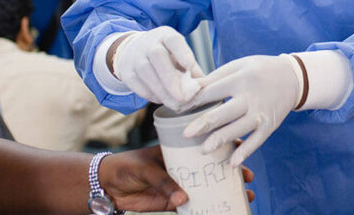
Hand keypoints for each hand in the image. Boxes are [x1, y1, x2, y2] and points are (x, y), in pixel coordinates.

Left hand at [101, 146, 256, 209]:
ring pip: (208, 187)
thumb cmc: (125, 166)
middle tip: (248, 177)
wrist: (105, 186)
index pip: (205, 144)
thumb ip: (164, 182)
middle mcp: (183, 166)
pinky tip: (221, 209)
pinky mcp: (172, 202)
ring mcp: (179, 184)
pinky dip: (207, 208)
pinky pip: (194, 205)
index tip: (241, 149)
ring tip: (245, 195)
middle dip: (232, 171)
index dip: (224, 146)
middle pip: (213, 167)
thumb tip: (183, 198)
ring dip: (225, 191)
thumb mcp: (145, 168)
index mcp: (178, 150)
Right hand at [111, 26, 204, 108]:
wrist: (133, 50)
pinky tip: (160, 99)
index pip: (173, 40)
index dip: (182, 52)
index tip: (189, 66)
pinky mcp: (126, 71)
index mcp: (166, 36)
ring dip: (161, 90)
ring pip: (146, 72)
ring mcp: (135, 56)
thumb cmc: (165, 54)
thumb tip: (204, 85)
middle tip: (181, 98)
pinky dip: (149, 94)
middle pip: (157, 56)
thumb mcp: (179, 53)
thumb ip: (192, 67)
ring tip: (174, 103)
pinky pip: (136, 84)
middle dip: (170, 79)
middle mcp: (149, 43)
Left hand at [182, 54, 300, 165]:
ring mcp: (262, 112)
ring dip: (222, 139)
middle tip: (186, 134)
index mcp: (241, 78)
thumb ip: (214, 77)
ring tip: (204, 150)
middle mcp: (252, 96)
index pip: (213, 90)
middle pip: (225, 112)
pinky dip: (246, 152)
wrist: (293, 78)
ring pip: (240, 128)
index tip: (178, 109)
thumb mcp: (238, 66)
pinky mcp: (270, 125)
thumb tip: (188, 88)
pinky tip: (233, 162)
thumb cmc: (259, 70)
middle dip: (205, 123)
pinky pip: (257, 141)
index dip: (194, 100)